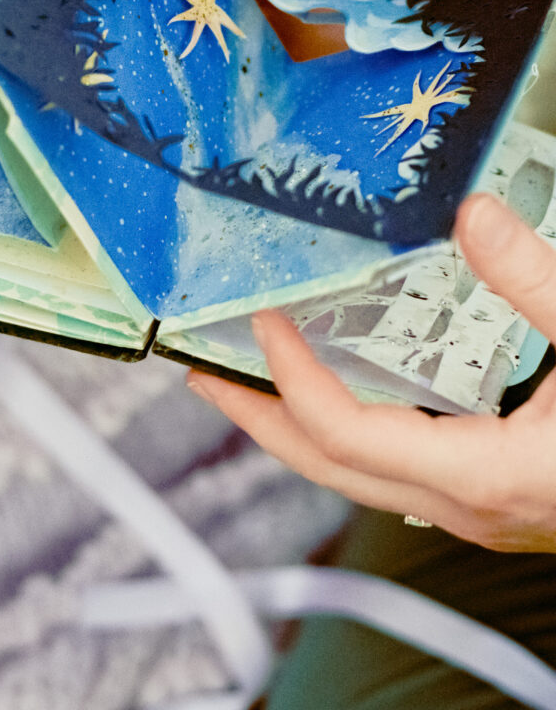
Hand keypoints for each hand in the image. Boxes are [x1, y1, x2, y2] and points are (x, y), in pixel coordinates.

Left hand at [188, 193, 555, 551]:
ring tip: (256, 383)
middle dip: (258, 419)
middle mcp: (464, 505)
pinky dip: (348, 431)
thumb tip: (474, 214)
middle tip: (203, 374)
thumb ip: (539, 281)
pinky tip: (347, 395)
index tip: (261, 326)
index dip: (290, 378)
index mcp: (482, 473)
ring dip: (297, 426)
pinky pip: (391, 470)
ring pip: (355, 477)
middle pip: (326, 468)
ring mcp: (475, 510)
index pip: (344, 432)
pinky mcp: (490, 498)